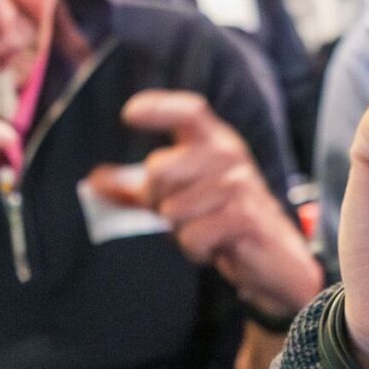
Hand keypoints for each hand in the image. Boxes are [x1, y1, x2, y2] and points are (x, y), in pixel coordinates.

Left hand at [87, 91, 321, 320]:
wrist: (275, 260)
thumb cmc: (222, 222)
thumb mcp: (181, 197)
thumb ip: (138, 188)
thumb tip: (93, 181)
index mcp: (215, 142)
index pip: (189, 112)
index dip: (159, 108)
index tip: (129, 115)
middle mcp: (230, 156)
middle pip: (160, 169)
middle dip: (155, 201)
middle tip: (177, 215)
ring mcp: (240, 185)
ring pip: (173, 209)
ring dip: (181, 231)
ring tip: (205, 231)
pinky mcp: (245, 218)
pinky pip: (193, 236)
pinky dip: (196, 249)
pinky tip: (217, 247)